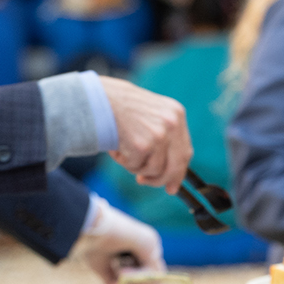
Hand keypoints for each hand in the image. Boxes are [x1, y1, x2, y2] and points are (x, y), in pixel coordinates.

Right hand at [70, 198, 165, 283]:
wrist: (89, 226)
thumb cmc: (93, 243)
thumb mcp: (103, 268)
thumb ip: (112, 283)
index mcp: (137, 251)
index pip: (149, 276)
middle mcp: (147, 246)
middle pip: (156, 278)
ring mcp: (150, 244)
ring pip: (153, 277)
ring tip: (116, 279)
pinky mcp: (150, 243)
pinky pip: (151, 271)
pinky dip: (136, 277)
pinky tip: (122, 272)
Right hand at [99, 77, 192, 192]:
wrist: (98, 98)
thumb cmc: (120, 107)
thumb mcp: (151, 114)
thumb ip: (164, 136)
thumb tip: (169, 172)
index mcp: (176, 114)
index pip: (185, 152)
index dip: (178, 172)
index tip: (171, 186)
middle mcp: (172, 124)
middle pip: (175, 166)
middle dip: (160, 180)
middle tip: (144, 182)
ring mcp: (158, 135)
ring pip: (154, 170)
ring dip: (136, 167)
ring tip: (122, 150)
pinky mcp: (142, 145)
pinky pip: (136, 167)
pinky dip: (123, 162)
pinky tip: (115, 147)